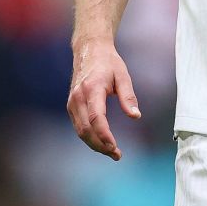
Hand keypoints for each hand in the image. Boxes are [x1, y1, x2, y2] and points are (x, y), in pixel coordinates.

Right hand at [67, 41, 140, 160]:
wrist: (88, 50)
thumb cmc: (108, 62)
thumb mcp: (123, 76)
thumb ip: (128, 97)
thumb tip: (135, 116)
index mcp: (92, 88)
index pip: (96, 117)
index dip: (104, 135)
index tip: (114, 147)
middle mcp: (78, 97)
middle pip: (86, 129)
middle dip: (101, 145)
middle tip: (117, 155)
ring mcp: (72, 102)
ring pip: (80, 131)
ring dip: (95, 144)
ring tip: (112, 152)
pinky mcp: (71, 106)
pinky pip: (78, 126)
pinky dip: (89, 138)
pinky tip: (102, 142)